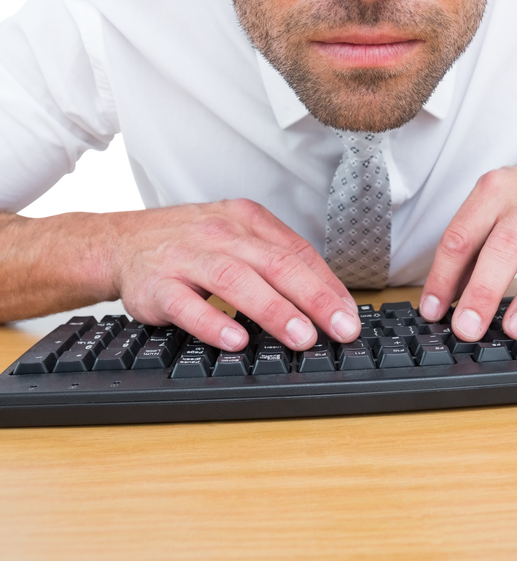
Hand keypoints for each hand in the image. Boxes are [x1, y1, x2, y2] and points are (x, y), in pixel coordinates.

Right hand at [110, 199, 359, 351]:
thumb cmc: (190, 244)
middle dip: (312, 298)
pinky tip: (236, 340)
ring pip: (235, 280)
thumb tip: (326, 299)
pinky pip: (186, 304)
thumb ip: (276, 261)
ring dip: (272, 310)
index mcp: (246, 221)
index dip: (327, 285)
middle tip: (340, 328)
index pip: (297, 252)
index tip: (350, 315)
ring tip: (301, 336)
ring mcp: (187, 258)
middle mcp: (220, 235)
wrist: (123, 242)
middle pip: (275, 264)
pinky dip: (213, 322)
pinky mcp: (157, 285)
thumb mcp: (236, 236)